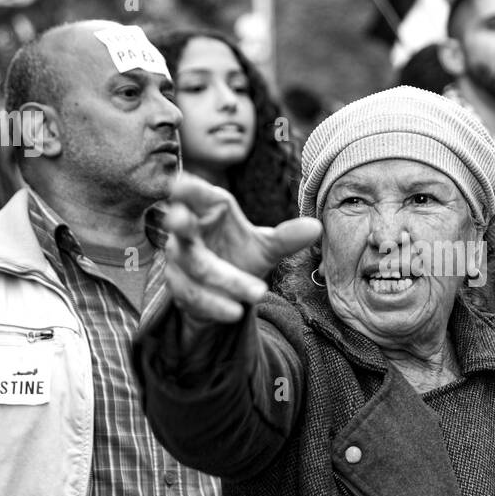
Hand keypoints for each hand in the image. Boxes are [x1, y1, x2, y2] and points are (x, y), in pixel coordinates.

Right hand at [163, 172, 321, 333]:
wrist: (225, 292)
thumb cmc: (240, 254)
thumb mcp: (266, 246)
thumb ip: (286, 238)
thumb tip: (316, 227)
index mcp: (208, 208)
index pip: (193, 193)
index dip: (187, 188)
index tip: (181, 184)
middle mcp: (187, 230)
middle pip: (179, 225)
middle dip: (178, 222)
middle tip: (180, 219)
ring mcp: (179, 258)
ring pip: (196, 266)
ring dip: (226, 280)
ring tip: (258, 292)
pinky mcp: (179, 286)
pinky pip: (194, 294)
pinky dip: (216, 303)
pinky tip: (236, 311)